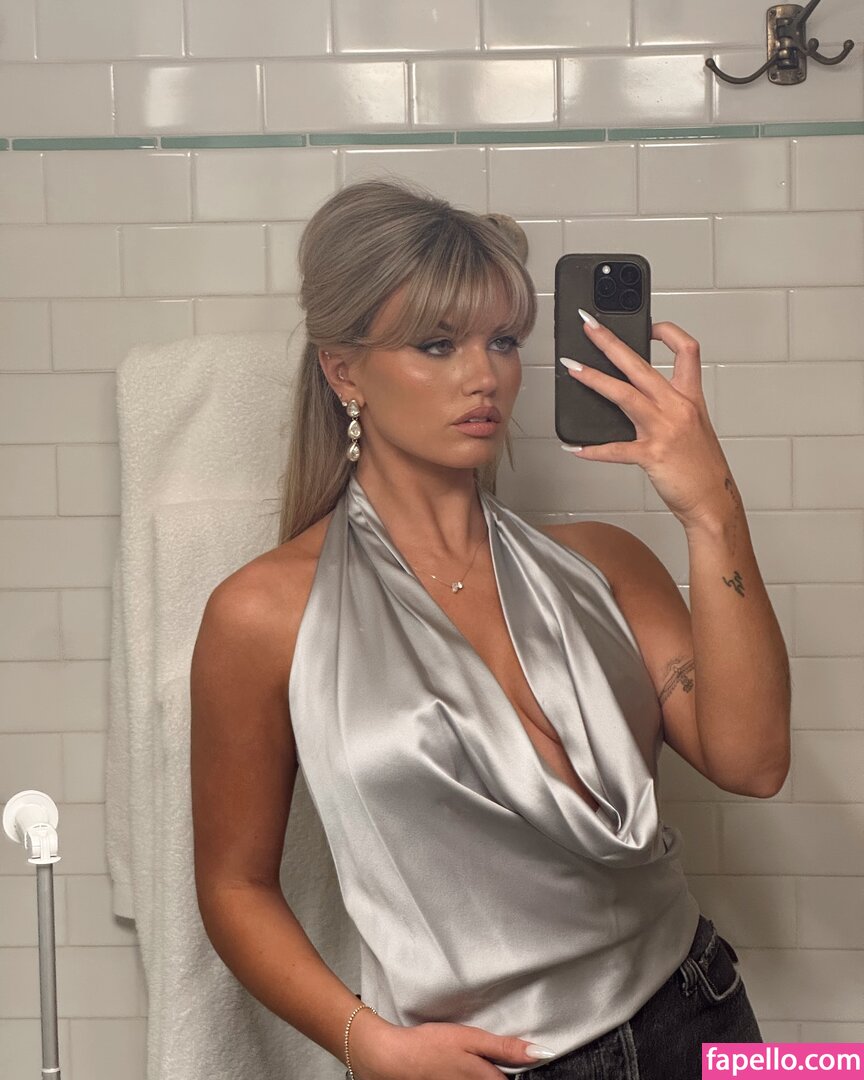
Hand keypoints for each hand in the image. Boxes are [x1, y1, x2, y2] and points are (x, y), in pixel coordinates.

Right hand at [347, 1010, 554, 1078]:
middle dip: (500, 1074)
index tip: (523, 1063)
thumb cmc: (431, 1045)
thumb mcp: (471, 1038)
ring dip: (486, 1076)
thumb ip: (505, 1047)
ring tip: (466, 1061)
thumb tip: (541, 1052)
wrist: (393, 1059)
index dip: (520, 1071)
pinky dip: (473, 1078)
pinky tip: (458, 1068)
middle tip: (479, 1057)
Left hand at [559, 316, 736, 529]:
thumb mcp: (692, 427)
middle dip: (610, 342)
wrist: (712, 501)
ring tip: (572, 369)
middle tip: (589, 326)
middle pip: (640, 364)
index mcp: (689, 398)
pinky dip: (592, 449)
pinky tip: (575, 448)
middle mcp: (677, 408)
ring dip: (594, 379)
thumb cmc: (701, 468)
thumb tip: (633, 395)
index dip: (668, 331)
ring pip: (623, 395)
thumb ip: (667, 407)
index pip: (686, 350)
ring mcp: (664, 430)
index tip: (648, 325)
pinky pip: (615, 449)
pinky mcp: (651, 455)